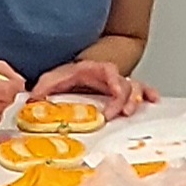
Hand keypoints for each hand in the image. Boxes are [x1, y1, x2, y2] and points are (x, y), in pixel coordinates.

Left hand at [30, 58, 156, 117]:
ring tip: (132, 112)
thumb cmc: (69, 75)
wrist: (78, 70)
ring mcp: (119, 83)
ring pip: (135, 87)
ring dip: (136, 99)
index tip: (111, 103)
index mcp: (96, 70)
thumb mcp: (54, 78)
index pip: (110, 73)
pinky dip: (147, 93)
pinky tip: (153, 100)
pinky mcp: (123, 92)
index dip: (113, 86)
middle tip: (116, 115)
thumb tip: (32, 98)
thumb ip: (44, 87)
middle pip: (125, 84)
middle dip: (123, 100)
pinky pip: (140, 90)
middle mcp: (110, 76)